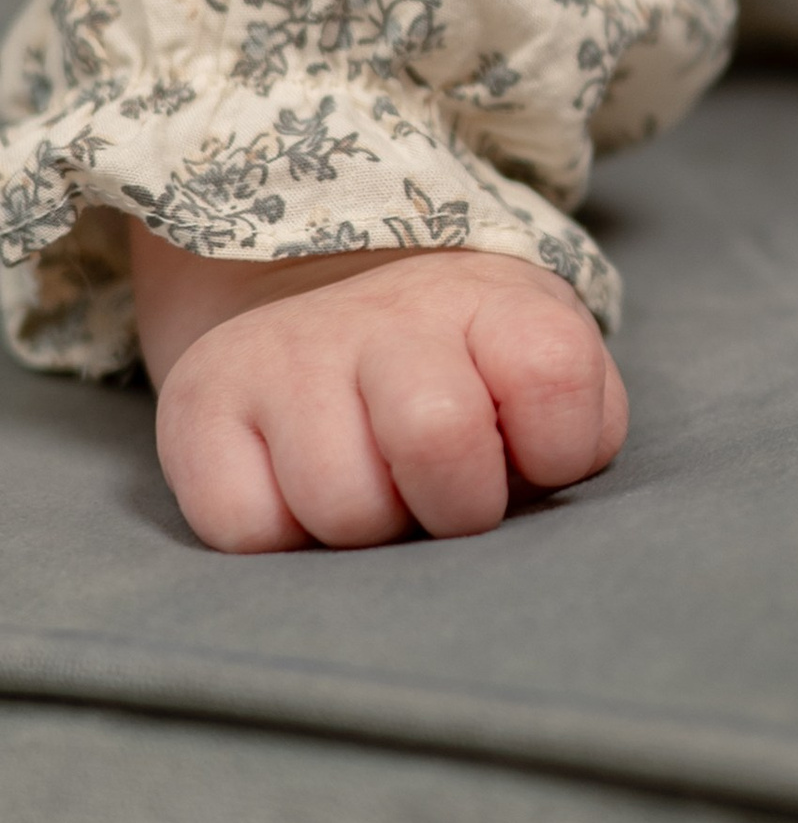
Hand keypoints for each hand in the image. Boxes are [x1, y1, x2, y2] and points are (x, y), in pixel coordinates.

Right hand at [131, 228, 628, 551]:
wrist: (321, 283)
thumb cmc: (460, 359)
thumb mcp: (537, 360)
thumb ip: (572, 422)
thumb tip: (540, 493)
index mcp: (491, 298)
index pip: (554, 374)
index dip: (554, 447)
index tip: (530, 451)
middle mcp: (387, 313)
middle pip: (439, 439)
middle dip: (458, 506)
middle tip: (445, 494)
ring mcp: (287, 352)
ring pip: (344, 509)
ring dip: (370, 530)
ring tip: (374, 487)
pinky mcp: (201, 402)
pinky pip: (248, 529)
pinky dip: (282, 538)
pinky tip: (298, 491)